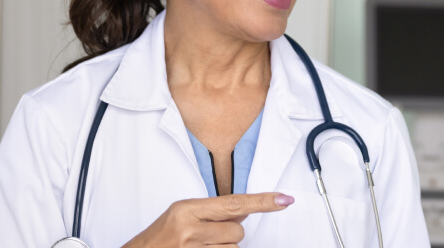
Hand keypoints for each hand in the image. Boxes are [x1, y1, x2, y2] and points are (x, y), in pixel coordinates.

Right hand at [122, 192, 293, 247]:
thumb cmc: (158, 239)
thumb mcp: (180, 216)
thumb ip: (212, 212)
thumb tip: (244, 212)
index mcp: (186, 209)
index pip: (234, 203)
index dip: (263, 202)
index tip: (285, 200)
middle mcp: (189, 229)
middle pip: (237, 232)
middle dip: (229, 235)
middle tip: (207, 237)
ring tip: (199, 246)